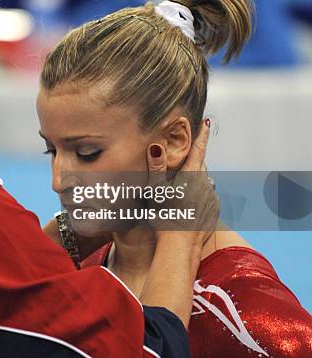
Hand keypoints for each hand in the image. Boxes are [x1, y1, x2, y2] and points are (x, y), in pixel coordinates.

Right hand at [146, 119, 218, 245]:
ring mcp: (211, 198)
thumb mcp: (156, 190)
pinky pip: (208, 196)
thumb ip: (156, 167)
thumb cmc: (165, 217)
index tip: (206, 123)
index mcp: (191, 176)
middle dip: (194, 159)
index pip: (198, 149)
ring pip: (204, 181)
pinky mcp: (214, 211)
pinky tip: (188, 203)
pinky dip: (200, 194)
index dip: (201, 135)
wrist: (180, 246)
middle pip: (200, 165)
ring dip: (195, 179)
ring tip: (181, 186)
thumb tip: (156, 146)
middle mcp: (205, 184)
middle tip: (183, 158)